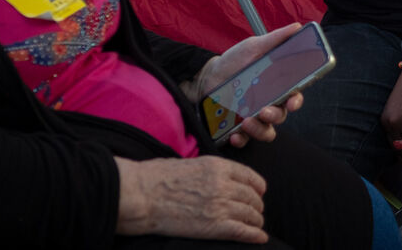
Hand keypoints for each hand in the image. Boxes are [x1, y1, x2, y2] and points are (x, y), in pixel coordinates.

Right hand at [115, 156, 268, 242]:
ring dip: (256, 220)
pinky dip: (254, 235)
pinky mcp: (214, 226)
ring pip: (250, 214)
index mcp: (217, 166)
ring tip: (256, 224)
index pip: (249, 176)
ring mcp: (220, 206)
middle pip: (252, 196)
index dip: (258, 185)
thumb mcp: (190, 163)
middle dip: (257, 205)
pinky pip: (243, 231)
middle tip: (257, 210)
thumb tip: (222, 180)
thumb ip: (211, 171)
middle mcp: (223, 184)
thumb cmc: (157, 178)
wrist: (142, 196)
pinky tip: (259, 237)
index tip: (260, 191)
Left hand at [193, 23, 305, 147]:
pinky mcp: (238, 128)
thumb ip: (275, 39)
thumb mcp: (253, 47)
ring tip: (246, 121)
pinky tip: (234, 134)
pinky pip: (245, 140)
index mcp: (276, 86)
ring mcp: (254, 117)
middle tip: (265, 111)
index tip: (292, 101)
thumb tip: (296, 27)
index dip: (296, 101)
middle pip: (281, 116)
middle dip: (275, 116)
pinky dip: (241, 139)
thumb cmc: (233, 61)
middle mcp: (268, 104)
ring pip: (267, 132)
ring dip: (259, 130)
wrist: (206, 75)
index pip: (293, 96)